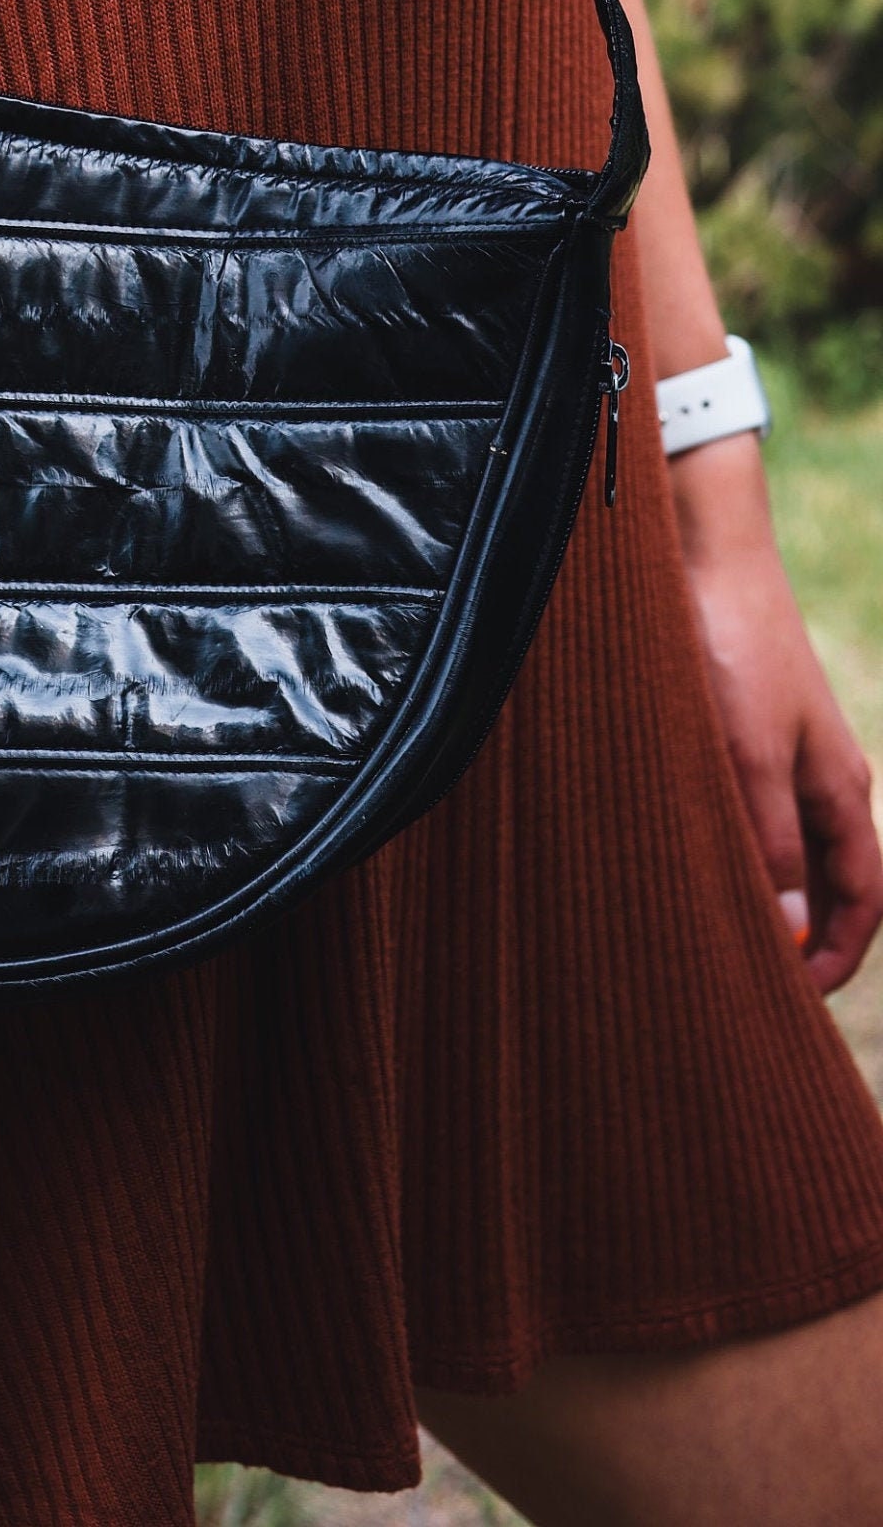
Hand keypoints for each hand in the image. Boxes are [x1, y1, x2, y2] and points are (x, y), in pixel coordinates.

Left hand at [673, 431, 882, 994]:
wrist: (706, 551)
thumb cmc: (730, 647)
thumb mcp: (748, 754)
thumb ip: (772, 840)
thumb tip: (794, 930)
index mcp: (841, 789)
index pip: (863, 897)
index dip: (838, 953)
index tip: (796, 1000)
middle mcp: (821, 774)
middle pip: (830, 878)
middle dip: (802, 934)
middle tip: (748, 980)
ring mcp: (785, 748)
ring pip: (786, 843)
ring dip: (764, 890)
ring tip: (709, 929)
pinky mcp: (743, 724)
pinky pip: (751, 805)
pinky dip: (734, 844)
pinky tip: (687, 853)